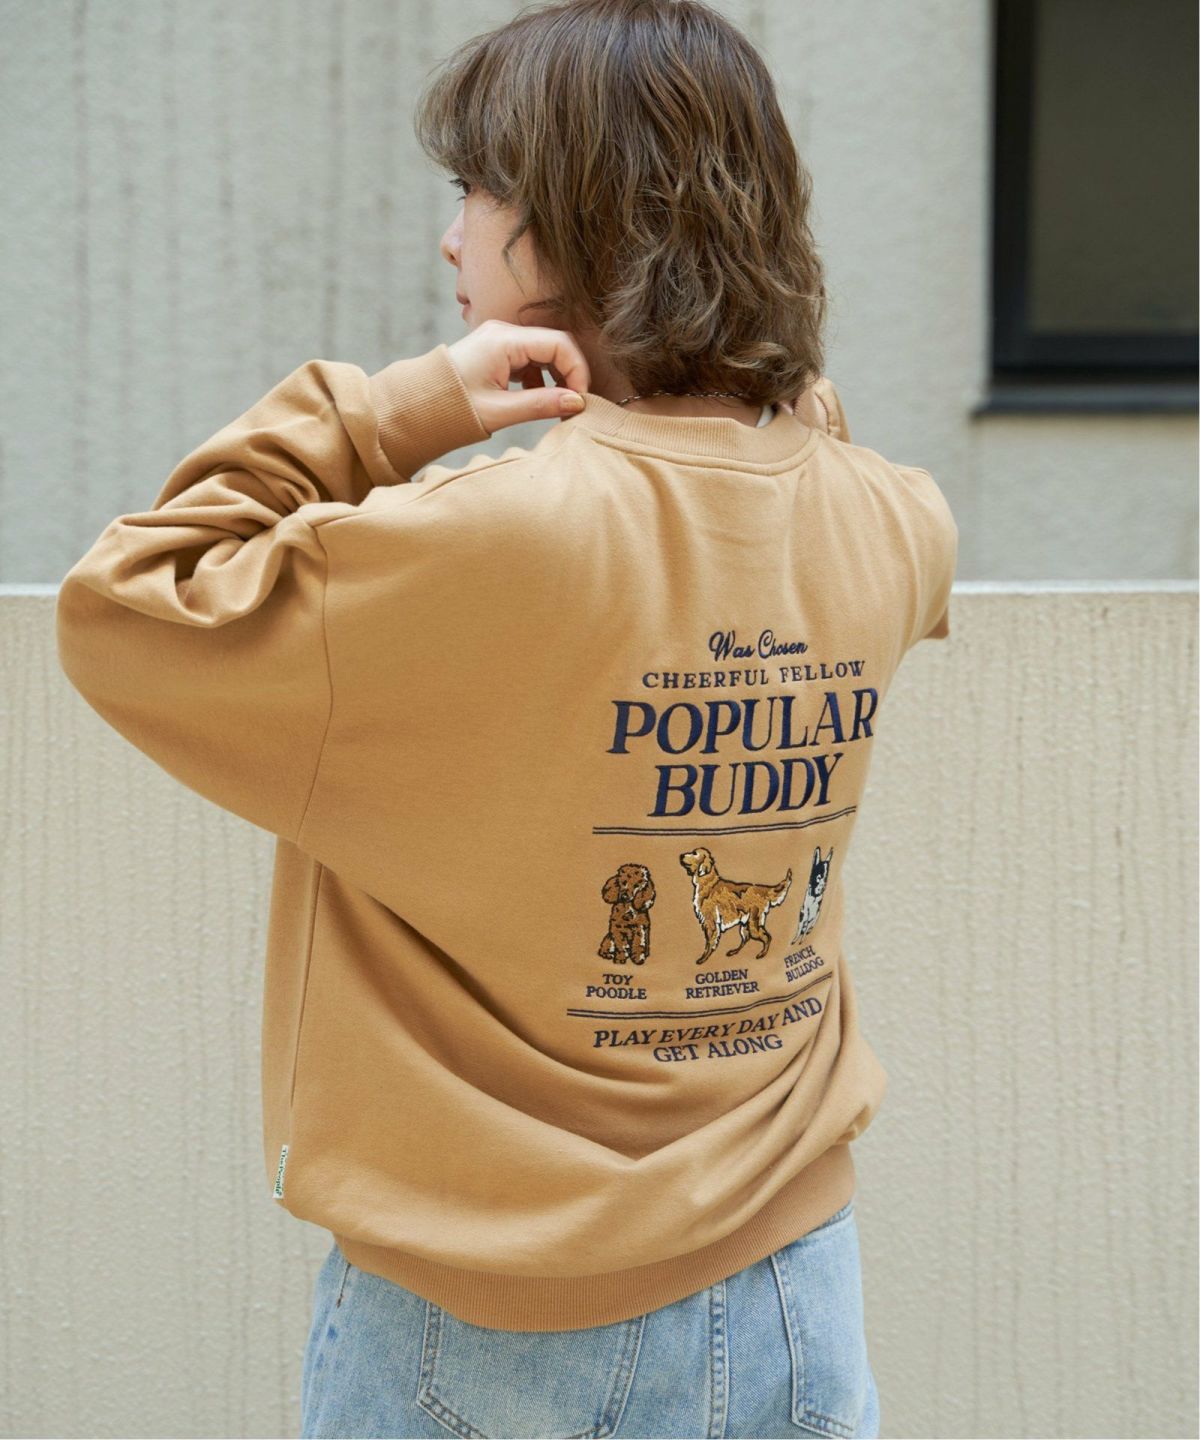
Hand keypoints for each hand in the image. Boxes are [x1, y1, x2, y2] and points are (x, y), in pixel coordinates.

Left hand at [446, 320, 589, 435]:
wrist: (417, 406)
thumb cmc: (452, 409)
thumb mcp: (499, 412)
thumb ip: (541, 405)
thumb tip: (576, 403)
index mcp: (503, 341)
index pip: (559, 344)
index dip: (577, 370)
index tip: (580, 399)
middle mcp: (503, 332)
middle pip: (554, 344)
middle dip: (570, 373)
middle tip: (574, 404)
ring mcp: (499, 339)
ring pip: (543, 351)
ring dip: (556, 376)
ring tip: (557, 405)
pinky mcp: (496, 350)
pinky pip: (529, 357)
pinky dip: (540, 377)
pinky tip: (537, 398)